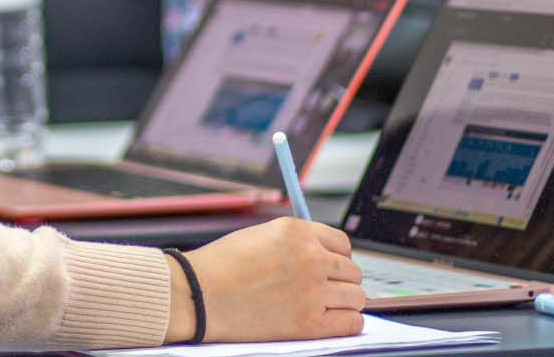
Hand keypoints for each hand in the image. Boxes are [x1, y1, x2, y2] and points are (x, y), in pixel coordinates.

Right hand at [169, 218, 364, 342]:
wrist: (197, 295)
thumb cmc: (220, 267)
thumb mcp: (261, 236)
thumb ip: (294, 242)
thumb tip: (321, 255)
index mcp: (298, 232)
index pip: (342, 244)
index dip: (337, 258)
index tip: (330, 269)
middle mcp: (311, 257)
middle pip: (352, 271)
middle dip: (341, 281)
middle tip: (326, 290)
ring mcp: (312, 291)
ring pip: (356, 297)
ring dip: (345, 302)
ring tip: (327, 307)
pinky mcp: (309, 323)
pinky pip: (352, 322)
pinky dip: (346, 322)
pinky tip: (333, 321)